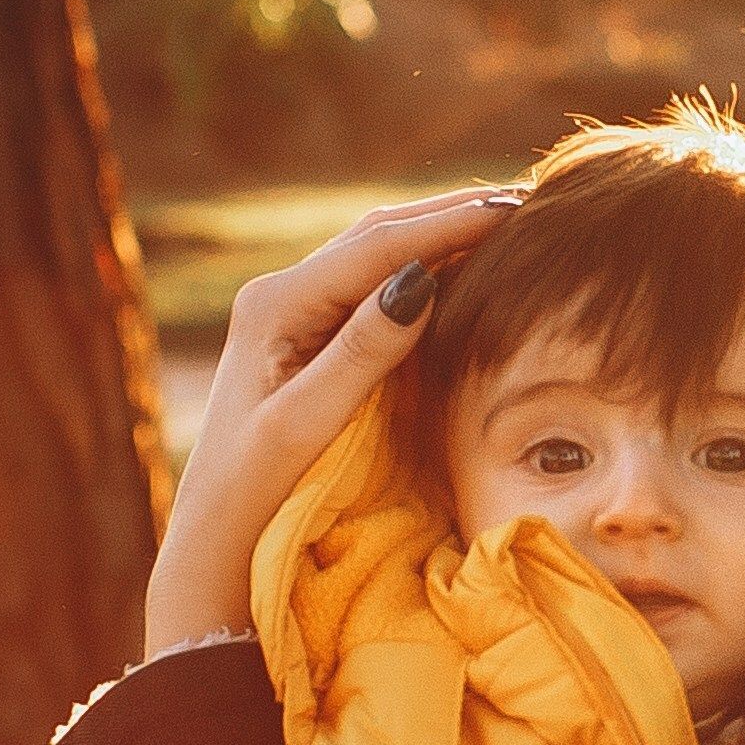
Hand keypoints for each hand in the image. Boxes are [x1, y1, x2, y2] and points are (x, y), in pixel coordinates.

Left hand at [144, 187, 519, 659]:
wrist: (214, 544)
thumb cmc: (255, 494)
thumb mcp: (305, 423)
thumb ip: (361, 352)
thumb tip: (418, 279)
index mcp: (276, 304)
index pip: (380, 246)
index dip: (451, 223)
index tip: (516, 207)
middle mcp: (281, 294)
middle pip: (381, 235)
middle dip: (453, 214)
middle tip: (530, 200)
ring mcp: (292, 313)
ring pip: (380, 254)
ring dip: (442, 234)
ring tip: (509, 220)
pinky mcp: (307, 337)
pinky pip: (375, 286)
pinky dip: (426, 268)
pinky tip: (466, 266)